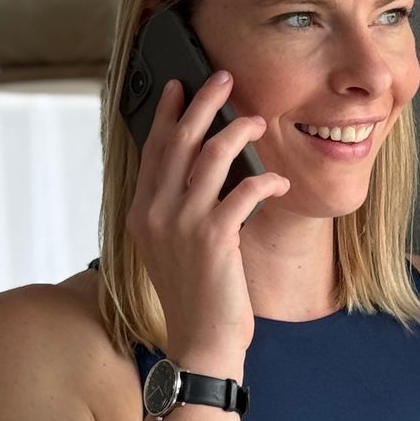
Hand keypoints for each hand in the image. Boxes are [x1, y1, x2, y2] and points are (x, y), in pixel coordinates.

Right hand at [124, 71, 289, 369]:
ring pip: (209, 158)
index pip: (153, 150)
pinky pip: (242, 192)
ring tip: (258, 120)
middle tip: (224, 77)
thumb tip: (204, 170)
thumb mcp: (174, 249)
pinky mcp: (214, 239)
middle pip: (178, 142)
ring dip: (237, 132)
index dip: (169, 114)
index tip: (181, 85)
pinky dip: (264, 181)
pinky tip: (278, 180)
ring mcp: (181, 225)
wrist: (201, 343)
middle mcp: (155, 214)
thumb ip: (179, 211)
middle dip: (203, 103)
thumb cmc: (196, 297)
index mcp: (141, 214)